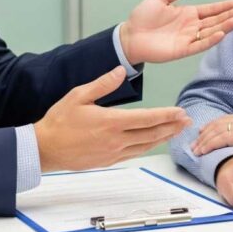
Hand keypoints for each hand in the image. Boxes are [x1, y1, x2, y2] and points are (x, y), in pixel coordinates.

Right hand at [34, 66, 191, 171]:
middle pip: (151, 133)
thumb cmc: (59, 121)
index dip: (166, 115)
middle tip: (187, 121)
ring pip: (145, 146)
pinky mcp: (108, 161)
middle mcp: (115, 140)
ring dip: (163, 138)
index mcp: (110, 122)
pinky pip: (134, 153)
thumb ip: (102, 84)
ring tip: (176, 131)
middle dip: (171, 126)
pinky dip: (147, 147)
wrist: (45, 148)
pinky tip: (153, 142)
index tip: (180, 112)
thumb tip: (120, 70)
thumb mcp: (78, 95)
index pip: (146, 118)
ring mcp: (112, 153)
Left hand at [120, 0, 232, 64]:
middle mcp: (191, 26)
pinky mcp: (182, 49)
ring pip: (210, 32)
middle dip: (229, 15)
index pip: (210, 10)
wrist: (129, 36)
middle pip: (214, 21)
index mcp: (188, 14)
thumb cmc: (143, 17)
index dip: (224, 6)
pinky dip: (211, 40)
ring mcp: (188, 38)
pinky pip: (199, 44)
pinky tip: (221, 34)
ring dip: (224, 27)